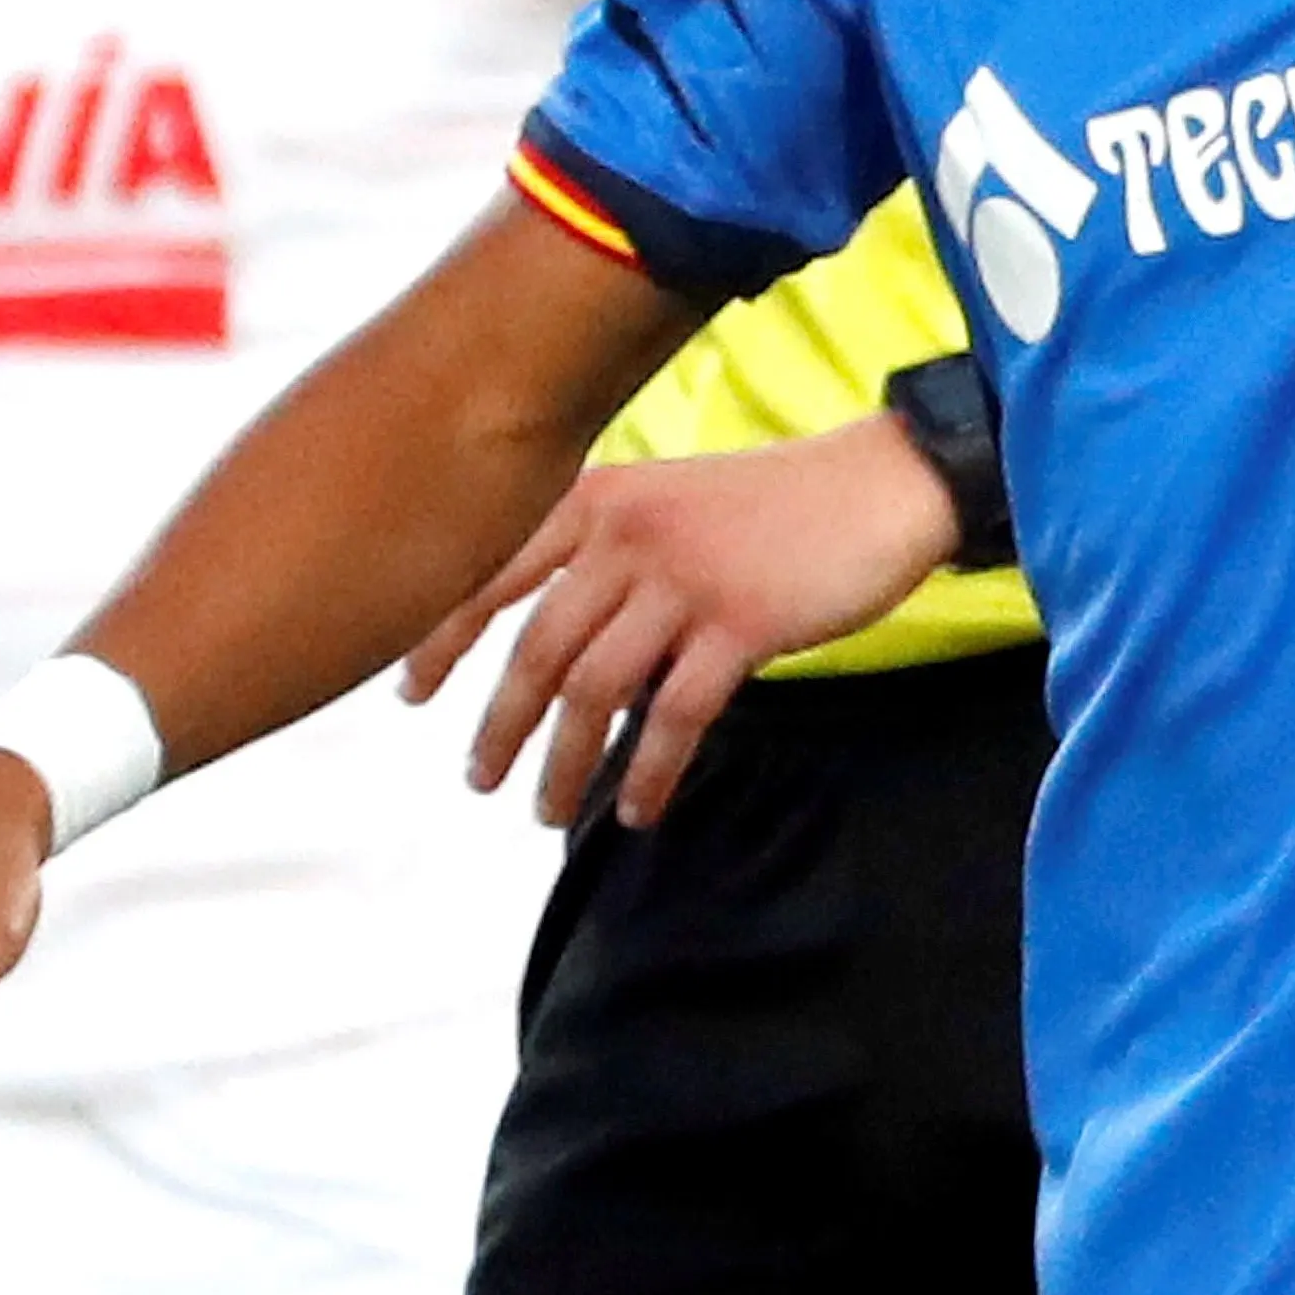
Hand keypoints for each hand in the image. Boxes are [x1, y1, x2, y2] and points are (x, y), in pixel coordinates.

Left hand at [401, 419, 956, 831]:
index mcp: (601, 499)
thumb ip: (606, 553)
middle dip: (500, 724)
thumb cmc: (778, 501)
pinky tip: (639, 808)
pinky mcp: (742, 623)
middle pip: (537, 648)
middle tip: (479, 778)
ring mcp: (684, 579)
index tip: (412, 693)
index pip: (492, 573)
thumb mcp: (670, 500)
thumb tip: (555, 649)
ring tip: (546, 810)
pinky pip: (675, 716)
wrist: (883, 483)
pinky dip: (650, 772)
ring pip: (597, 691)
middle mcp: (629, 535)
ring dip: (564, 763)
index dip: (442, 639)